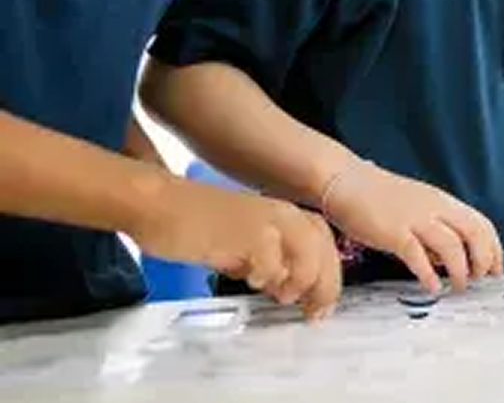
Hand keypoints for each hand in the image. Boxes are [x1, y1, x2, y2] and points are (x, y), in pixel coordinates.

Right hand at [130, 178, 340, 319]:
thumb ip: (265, 265)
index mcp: (284, 214)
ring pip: (307, 252)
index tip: (321, 305)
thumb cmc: (195, 226)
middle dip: (324, 284)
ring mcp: (266, 220)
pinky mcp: (244, 230)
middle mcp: (282, 213)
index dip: (328, 275)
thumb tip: (284, 290)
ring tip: (281, 296)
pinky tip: (250, 280)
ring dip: (300, 280)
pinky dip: (267, 274)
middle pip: (323, 249)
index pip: (323, 243)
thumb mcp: (240, 248)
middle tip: (313, 313)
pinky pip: (269, 258)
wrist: (159, 206)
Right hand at [322, 160, 503, 294]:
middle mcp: (434, 208)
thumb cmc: (379, 197)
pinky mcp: (394, 232)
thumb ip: (435, 229)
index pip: (481, 223)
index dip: (494, 247)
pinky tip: (433, 286)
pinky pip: (418, 256)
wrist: (347, 181)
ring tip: (459, 286)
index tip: (496, 267)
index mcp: (442, 202)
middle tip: (481, 278)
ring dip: (461, 270)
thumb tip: (447, 258)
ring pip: (452, 245)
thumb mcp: (418, 207)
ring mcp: (415, 219)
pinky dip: (429, 274)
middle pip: (474, 232)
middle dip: (484, 258)